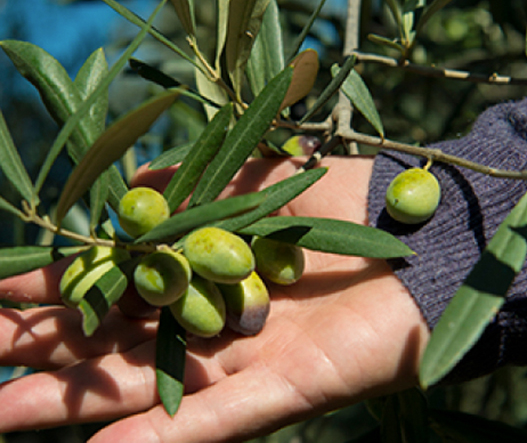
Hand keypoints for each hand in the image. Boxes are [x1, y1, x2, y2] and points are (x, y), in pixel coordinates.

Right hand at [0, 156, 428, 442]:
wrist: (425, 229)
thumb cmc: (343, 195)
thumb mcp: (261, 173)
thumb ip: (197, 180)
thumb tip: (134, 180)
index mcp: (201, 272)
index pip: (108, 286)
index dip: (48, 291)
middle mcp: (211, 321)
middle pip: (108, 344)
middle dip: (34, 352)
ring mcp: (244, 359)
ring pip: (141, 388)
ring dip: (69, 405)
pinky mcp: (289, 387)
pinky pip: (218, 419)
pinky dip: (163, 436)